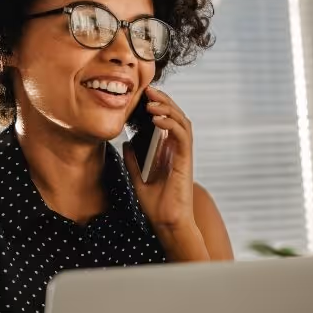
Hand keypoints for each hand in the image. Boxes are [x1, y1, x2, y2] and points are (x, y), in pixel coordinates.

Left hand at [122, 86, 208, 260]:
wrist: (166, 223)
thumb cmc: (156, 204)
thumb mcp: (138, 178)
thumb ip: (133, 160)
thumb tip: (126, 143)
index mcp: (168, 151)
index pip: (167, 121)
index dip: (158, 106)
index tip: (144, 96)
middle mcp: (178, 150)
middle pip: (176, 116)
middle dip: (163, 101)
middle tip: (148, 90)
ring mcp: (183, 155)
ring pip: (182, 122)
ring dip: (167, 108)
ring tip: (151, 101)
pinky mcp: (186, 161)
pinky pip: (182, 136)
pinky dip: (170, 124)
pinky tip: (156, 119)